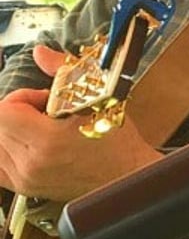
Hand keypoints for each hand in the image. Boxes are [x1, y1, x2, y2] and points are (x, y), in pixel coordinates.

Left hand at [0, 45, 163, 201]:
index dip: (21, 97)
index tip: (43, 99)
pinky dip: (5, 147)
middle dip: (18, 111)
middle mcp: (31, 163)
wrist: (126, 172)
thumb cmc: (116, 139)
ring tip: (39, 128)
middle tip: (46, 111)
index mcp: (48, 140)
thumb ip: (62, 71)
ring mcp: (25, 178)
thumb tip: (39, 53)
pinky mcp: (24, 186)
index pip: (4, 111)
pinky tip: (27, 142)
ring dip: (12, 129)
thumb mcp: (97, 96)